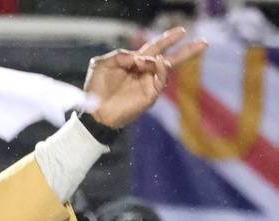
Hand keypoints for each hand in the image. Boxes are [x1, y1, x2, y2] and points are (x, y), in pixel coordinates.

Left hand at [84, 27, 207, 127]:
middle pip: (169, 57)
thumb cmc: (95, 88)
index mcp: (133, 63)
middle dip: (186, 50)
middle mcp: (144, 72)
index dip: (168, 39)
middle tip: (203, 41)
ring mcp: (148, 84)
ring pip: (165, 68)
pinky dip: (162, 70)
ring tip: (154, 60)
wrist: (94, 111)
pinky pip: (160, 80)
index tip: (182, 31)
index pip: (154, 48)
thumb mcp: (102, 64)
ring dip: (161, 60)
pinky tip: (161, 62)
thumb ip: (119, 55)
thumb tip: (137, 56)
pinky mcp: (149, 95)